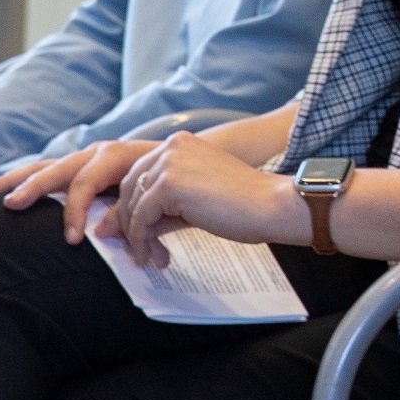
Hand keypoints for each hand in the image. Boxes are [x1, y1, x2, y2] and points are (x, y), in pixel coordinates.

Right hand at [0, 139, 165, 240]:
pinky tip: (5, 192)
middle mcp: (96, 153)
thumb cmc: (176, 184)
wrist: (189, 161)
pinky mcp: (81, 169)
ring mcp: (85, 159)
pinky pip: (49, 174)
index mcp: (116, 156)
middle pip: (54, 169)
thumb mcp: (160, 200)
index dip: (76, 211)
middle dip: (28, 187)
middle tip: (6, 204)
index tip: (70, 240)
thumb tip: (105, 232)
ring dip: (14, 181)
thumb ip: (133, 214)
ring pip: (44, 168)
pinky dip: (27, 182)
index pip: (85, 182)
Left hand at [110, 131, 294, 266]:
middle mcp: (171, 146)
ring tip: (149, 256)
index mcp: (179, 143)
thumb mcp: (195, 199)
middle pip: (130, 187)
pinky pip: (141, 218)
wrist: (271, 205)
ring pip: (133, 205)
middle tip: (138, 249)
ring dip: (137, 235)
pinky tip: (151, 255)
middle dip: (130, 222)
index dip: (134, 206)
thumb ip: (163, 207)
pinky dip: (142, 240)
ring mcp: (169, 163)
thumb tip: (128, 227)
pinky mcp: (169, 185)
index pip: (140, 174)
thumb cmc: (244, 204)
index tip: (135, 233)